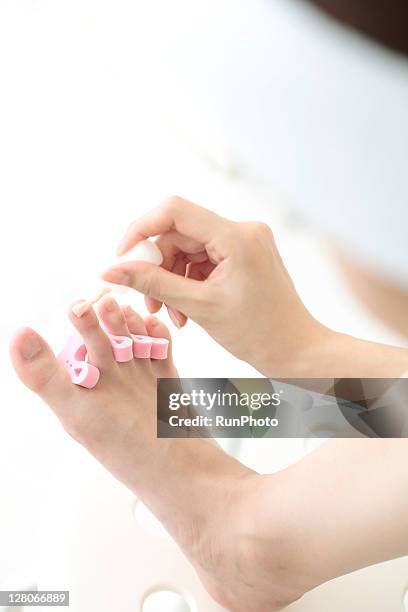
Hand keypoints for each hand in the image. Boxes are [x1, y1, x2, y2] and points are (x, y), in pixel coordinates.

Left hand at [9, 299, 307, 611]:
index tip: (78, 307)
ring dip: (131, 325)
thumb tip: (17, 334)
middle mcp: (113, 389)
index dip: (77, 328)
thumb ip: (45, 376)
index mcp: (86, 395)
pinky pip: (161, 353)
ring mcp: (142, 384)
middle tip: (107, 302)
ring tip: (129, 309)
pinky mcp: (168, 385)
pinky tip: (155, 325)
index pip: (76, 352)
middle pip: (107, 343)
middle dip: (106, 321)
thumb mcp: (78, 412)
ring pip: (134, 343)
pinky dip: (158, 337)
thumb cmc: (130, 451)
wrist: (188, 475)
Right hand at [101, 196, 323, 375]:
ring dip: (171, 280)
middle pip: (179, 234)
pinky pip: (202, 261)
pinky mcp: (242, 256)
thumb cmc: (258, 332)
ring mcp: (244, 242)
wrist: (295, 351)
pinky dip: (187, 284)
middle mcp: (242, 231)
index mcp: (237, 236)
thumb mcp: (199, 306)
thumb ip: (153, 284)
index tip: (123, 257)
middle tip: (148, 301)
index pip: (175, 211)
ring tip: (171, 314)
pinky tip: (185, 311)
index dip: (141, 229)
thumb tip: (112, 271)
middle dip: (158, 267)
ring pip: (187, 250)